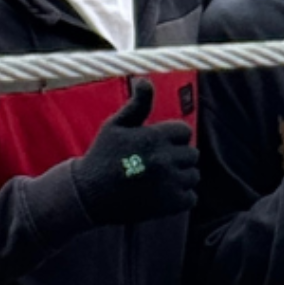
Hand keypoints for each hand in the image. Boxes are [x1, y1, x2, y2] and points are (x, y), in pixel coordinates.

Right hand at [65, 79, 199, 225]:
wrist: (89, 194)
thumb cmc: (103, 155)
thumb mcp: (116, 125)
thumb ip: (138, 104)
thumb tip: (145, 80)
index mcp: (154, 136)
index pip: (184, 132)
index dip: (172, 139)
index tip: (157, 146)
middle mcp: (165, 158)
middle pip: (192, 154)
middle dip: (178, 158)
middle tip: (157, 165)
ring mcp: (170, 182)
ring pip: (193, 175)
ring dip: (180, 177)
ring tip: (158, 180)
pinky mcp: (171, 204)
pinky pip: (191, 197)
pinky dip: (181, 197)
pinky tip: (162, 195)